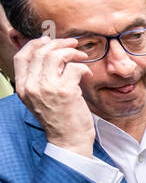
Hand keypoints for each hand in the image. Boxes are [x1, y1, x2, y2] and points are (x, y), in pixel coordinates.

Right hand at [14, 36, 95, 156]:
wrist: (69, 141)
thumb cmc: (60, 121)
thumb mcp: (41, 99)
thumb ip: (40, 80)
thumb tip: (50, 57)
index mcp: (23, 87)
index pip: (22, 56)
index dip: (35, 44)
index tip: (49, 41)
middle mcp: (32, 86)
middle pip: (40, 52)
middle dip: (58, 44)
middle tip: (72, 44)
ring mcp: (47, 88)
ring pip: (56, 56)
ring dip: (71, 52)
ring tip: (81, 56)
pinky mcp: (65, 91)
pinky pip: (74, 68)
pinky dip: (83, 67)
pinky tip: (87, 73)